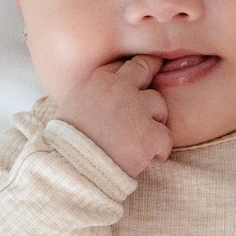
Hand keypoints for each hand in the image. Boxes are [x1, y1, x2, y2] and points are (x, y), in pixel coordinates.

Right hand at [50, 56, 172, 179]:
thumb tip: (105, 96)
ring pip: (159, 104)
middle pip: (145, 68)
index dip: (130, 76)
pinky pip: (166, 136)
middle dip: (153, 74)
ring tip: (141, 139)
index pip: (121, 65)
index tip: (132, 86)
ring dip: (155, 121)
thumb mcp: (73, 106)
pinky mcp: (147, 135)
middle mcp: (119, 88)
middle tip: (153, 91)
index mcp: (97, 81)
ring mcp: (135, 110)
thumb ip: (93, 94)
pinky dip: (161, 149)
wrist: (72, 170)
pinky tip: (151, 157)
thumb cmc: (69, 143)